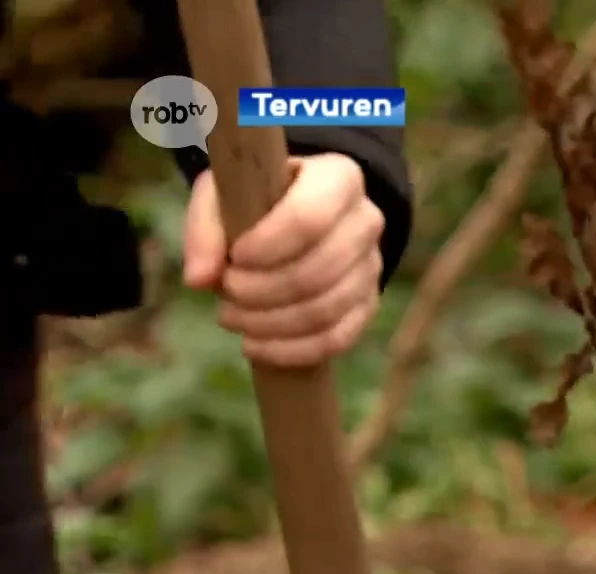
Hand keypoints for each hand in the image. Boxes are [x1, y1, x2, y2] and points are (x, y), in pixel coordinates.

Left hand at [182, 151, 384, 367]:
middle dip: (262, 291)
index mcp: (338, 178)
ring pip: (326, 309)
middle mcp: (366, 221)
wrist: (298, 216)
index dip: (269, 246)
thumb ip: (204, 229)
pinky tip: (254, 345)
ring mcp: (372, 267)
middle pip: (319, 271)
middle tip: (226, 291)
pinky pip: (337, 339)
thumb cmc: (257, 199)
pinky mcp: (368, 305)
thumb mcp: (223, 195)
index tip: (235, 258)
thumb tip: (199, 280)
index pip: (312, 217)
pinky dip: (291, 350)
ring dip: (270, 323)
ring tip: (231, 317)